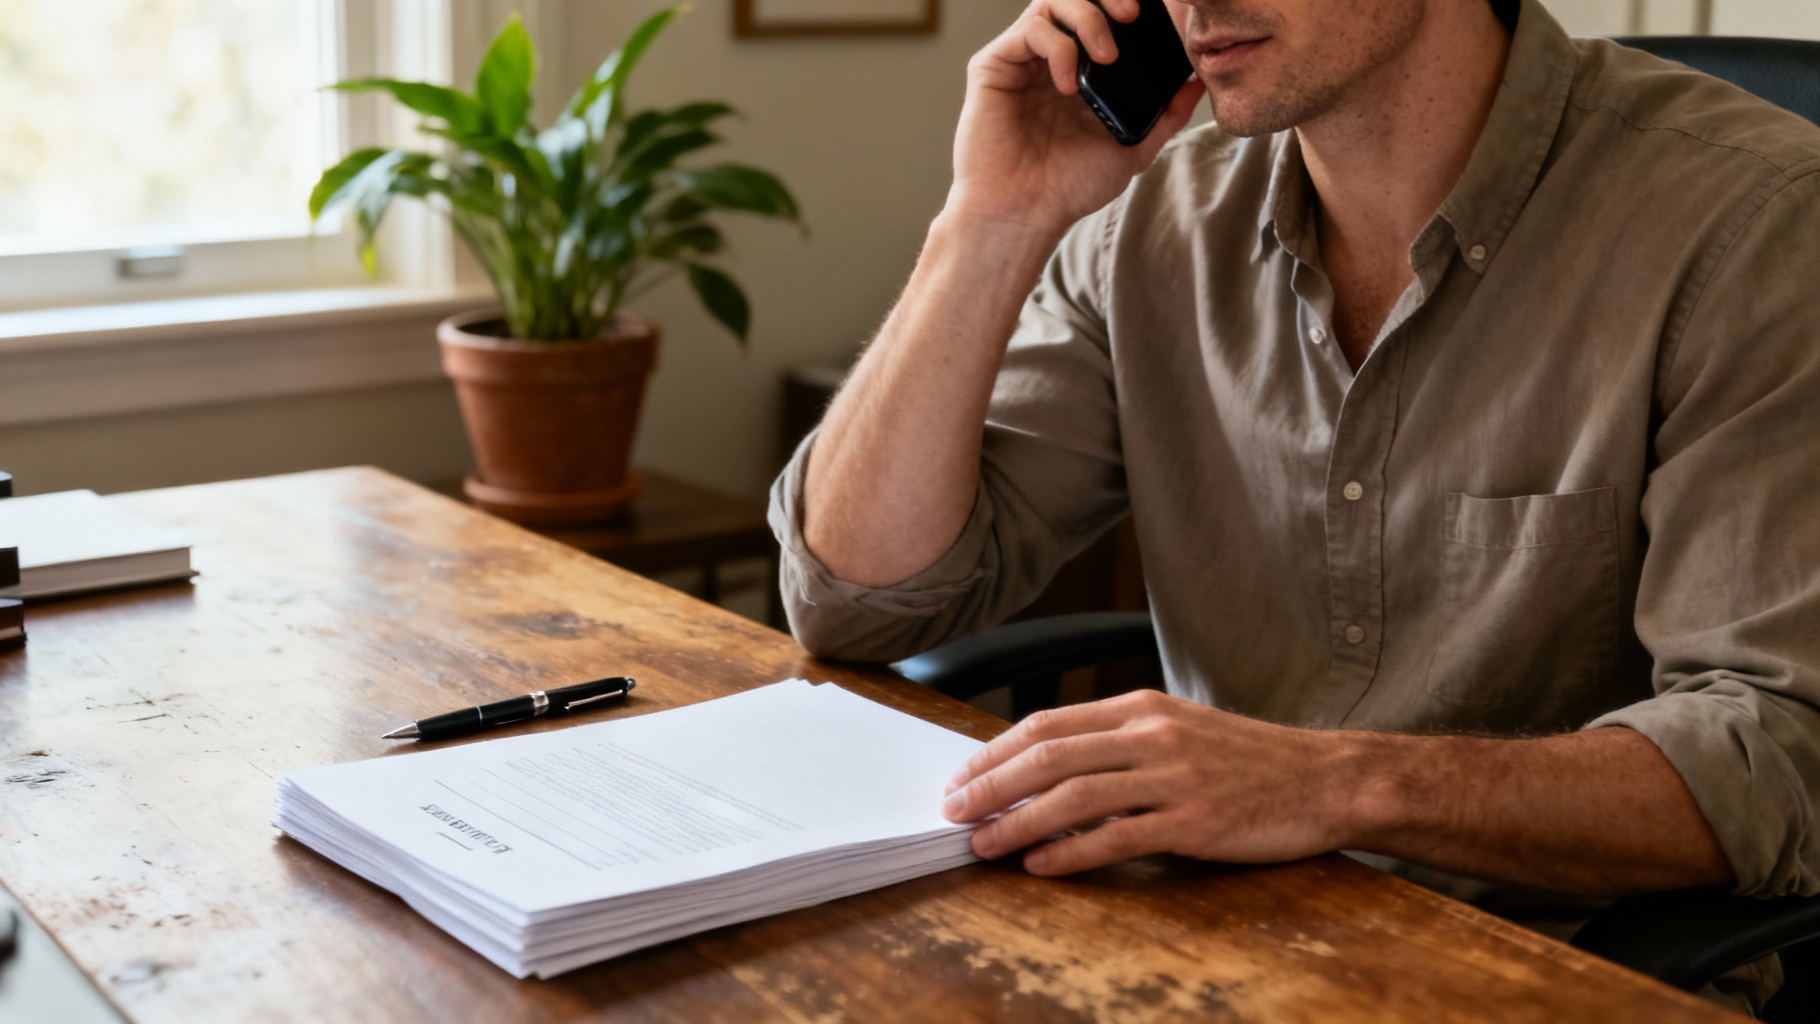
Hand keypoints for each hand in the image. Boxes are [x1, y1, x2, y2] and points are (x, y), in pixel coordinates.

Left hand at [940, 690, 1364, 874]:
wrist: (1328, 779)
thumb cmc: (1251, 761)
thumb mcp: (1179, 731)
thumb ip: (1119, 745)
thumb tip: (1047, 772)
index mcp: (1141, 708)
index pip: (1047, 724)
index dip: (994, 753)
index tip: (960, 779)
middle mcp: (1152, 734)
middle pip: (1049, 755)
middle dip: (990, 785)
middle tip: (951, 812)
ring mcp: (1174, 776)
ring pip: (1074, 796)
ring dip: (1018, 822)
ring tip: (983, 844)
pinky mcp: (1196, 820)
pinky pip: (1119, 836)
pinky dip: (1073, 853)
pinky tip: (1041, 866)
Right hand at [947, 0, 1204, 235]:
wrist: (1023, 214)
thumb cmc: (1067, 188)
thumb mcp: (1131, 149)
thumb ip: (1165, 116)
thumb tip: (1196, 84)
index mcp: (1080, 73)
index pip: (1102, 16)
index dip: (1125, 6)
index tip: (1152, 17)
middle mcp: (1050, 60)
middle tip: (1133, 15)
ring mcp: (1022, 61)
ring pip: (1051, 2)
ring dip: (1087, 17)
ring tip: (1106, 56)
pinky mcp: (994, 66)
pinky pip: (1030, 29)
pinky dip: (1057, 47)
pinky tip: (1067, 85)